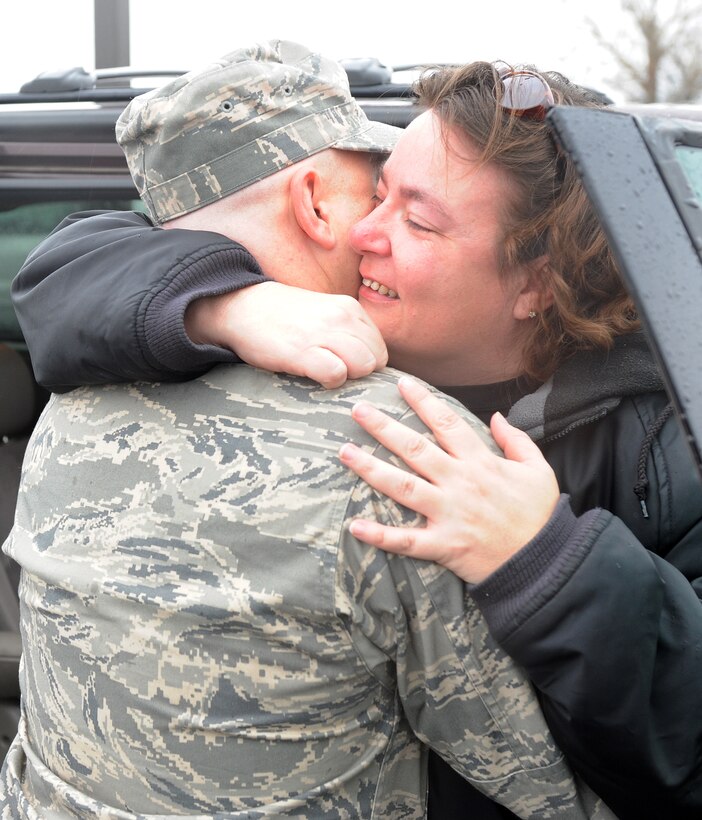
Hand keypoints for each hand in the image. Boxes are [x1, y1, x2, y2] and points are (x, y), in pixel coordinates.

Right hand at [185, 282, 387, 387]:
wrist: (242, 307)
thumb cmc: (286, 317)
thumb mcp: (326, 312)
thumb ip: (349, 331)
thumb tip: (371, 362)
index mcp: (350, 308)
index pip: (379, 348)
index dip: (365, 363)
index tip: (344, 366)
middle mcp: (341, 317)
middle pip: (376, 360)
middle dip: (359, 373)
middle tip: (334, 372)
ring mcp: (323, 333)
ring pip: (363, 366)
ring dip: (347, 377)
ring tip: (324, 372)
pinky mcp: (303, 351)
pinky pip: (337, 374)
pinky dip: (329, 381)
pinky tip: (313, 376)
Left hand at [338, 377, 559, 582]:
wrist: (544, 563)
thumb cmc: (540, 515)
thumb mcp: (539, 469)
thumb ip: (517, 440)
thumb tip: (497, 416)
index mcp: (481, 463)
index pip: (446, 423)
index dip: (422, 401)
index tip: (401, 384)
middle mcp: (459, 483)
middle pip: (414, 449)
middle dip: (383, 427)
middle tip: (357, 410)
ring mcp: (449, 514)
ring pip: (402, 486)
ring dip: (370, 469)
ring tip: (344, 452)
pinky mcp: (443, 546)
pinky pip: (406, 541)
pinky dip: (380, 536)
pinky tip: (355, 526)